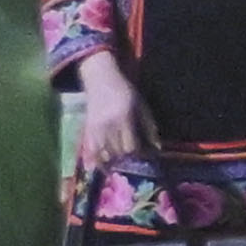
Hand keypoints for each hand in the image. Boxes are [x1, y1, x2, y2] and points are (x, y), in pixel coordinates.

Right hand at [61, 60, 146, 197]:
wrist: (101, 79)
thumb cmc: (125, 92)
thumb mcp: (142, 106)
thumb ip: (150, 127)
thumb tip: (158, 149)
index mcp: (124, 117)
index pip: (131, 146)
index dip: (139, 154)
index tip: (145, 157)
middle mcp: (108, 125)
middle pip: (118, 152)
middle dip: (127, 159)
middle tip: (134, 162)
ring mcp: (95, 128)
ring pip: (104, 154)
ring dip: (114, 162)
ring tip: (122, 164)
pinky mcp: (86, 129)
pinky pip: (91, 151)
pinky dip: (98, 160)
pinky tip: (105, 166)